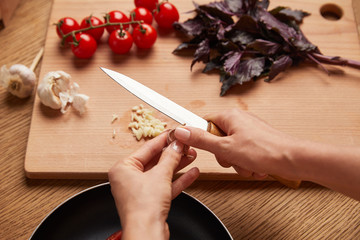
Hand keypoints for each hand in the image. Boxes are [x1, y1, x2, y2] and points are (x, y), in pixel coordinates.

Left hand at [108, 132, 199, 239]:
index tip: (174, 133)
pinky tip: (191, 173)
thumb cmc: (142, 208)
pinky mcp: (150, 201)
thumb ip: (170, 157)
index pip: (146, 148)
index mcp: (123, 168)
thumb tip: (176, 145)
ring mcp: (140, 191)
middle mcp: (129, 179)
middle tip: (185, 146)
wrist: (147, 233)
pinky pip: (165, 186)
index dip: (163, 140)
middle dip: (173, 154)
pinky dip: (178, 179)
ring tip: (191, 156)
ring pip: (161, 173)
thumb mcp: (160, 175)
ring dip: (177, 165)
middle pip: (155, 160)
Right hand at [174, 108, 299, 179]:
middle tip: (233, 158)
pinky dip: (247, 164)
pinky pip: (243, 154)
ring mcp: (248, 131)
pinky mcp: (256, 142)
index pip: (204, 124)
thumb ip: (202, 140)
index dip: (204, 139)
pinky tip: (256, 166)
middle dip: (225, 156)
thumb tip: (182, 131)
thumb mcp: (226, 148)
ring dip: (237, 163)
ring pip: (230, 151)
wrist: (293, 160)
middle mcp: (239, 120)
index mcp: (230, 116)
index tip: (207, 148)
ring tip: (248, 164)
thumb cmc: (265, 150)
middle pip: (217, 141)